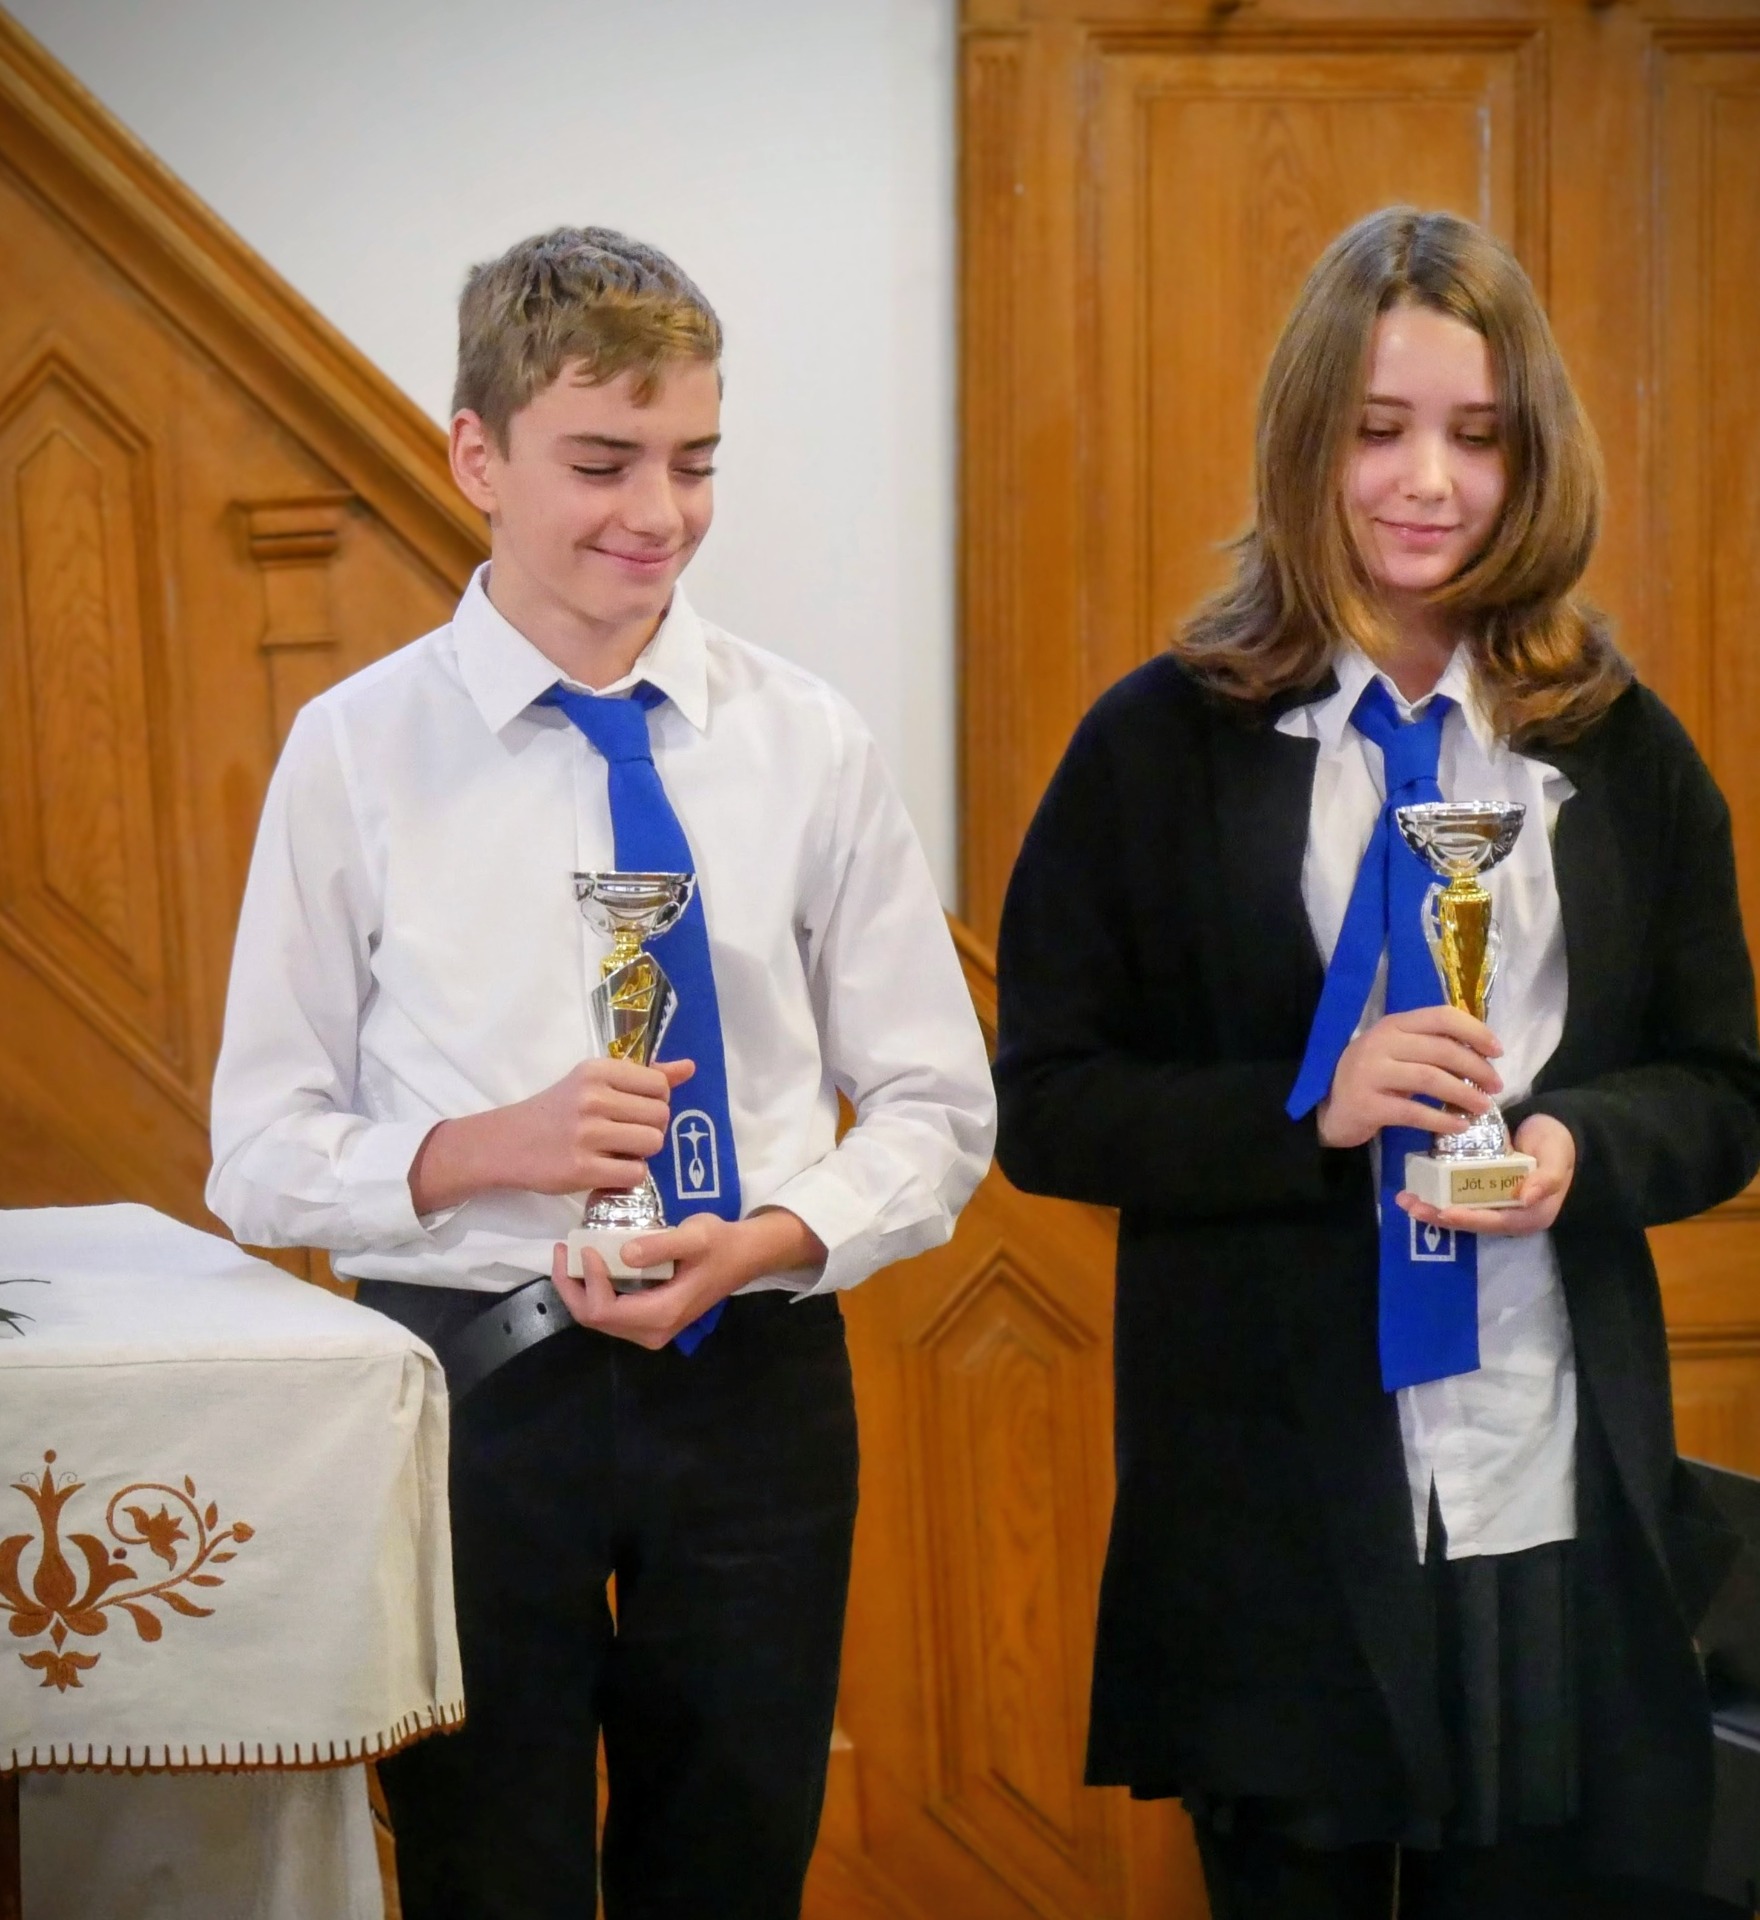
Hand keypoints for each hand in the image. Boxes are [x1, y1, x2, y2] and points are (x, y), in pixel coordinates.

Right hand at [409, 1057, 694, 1213]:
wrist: (507, 1143)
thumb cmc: (556, 1111)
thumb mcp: (594, 1082)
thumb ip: (643, 1075)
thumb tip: (689, 1068)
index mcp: (598, 1071)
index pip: (659, 1085)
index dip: (656, 1102)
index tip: (634, 1111)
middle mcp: (593, 1098)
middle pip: (661, 1116)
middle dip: (650, 1129)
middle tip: (626, 1135)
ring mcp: (587, 1134)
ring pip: (652, 1144)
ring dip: (641, 1153)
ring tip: (617, 1152)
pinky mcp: (582, 1168)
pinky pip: (635, 1173)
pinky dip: (627, 1176)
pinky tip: (608, 1169)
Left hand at [549, 1208, 827, 1350]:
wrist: (744, 1255)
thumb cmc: (721, 1244)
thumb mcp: (694, 1236)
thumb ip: (660, 1245)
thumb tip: (622, 1254)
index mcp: (660, 1314)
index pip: (603, 1310)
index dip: (586, 1281)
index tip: (585, 1245)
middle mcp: (651, 1331)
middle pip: (593, 1319)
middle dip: (571, 1286)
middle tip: (563, 1250)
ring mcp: (649, 1328)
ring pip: (598, 1318)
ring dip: (579, 1288)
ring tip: (571, 1253)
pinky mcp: (649, 1319)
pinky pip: (610, 1312)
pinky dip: (594, 1289)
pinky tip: (591, 1264)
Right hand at [1316, 1007, 1502, 1150]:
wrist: (1330, 1109)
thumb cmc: (1374, 1079)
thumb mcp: (1398, 1053)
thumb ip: (1429, 1047)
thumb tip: (1481, 1054)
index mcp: (1393, 1025)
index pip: (1441, 1017)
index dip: (1475, 1032)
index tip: (1497, 1052)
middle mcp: (1381, 1044)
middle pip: (1441, 1050)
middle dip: (1476, 1069)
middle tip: (1496, 1087)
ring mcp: (1371, 1073)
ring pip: (1430, 1079)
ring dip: (1464, 1094)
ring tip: (1484, 1107)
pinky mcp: (1367, 1104)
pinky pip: (1413, 1112)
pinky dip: (1441, 1120)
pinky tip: (1459, 1126)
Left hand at [1397, 1112, 1575, 1238]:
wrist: (1551, 1129)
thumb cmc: (1556, 1145)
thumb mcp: (1557, 1158)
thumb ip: (1546, 1178)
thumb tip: (1527, 1198)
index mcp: (1530, 1215)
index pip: (1496, 1222)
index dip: (1469, 1219)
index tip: (1444, 1213)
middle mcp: (1509, 1215)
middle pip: (1472, 1221)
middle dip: (1441, 1216)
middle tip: (1412, 1207)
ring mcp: (1493, 1203)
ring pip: (1460, 1211)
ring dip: (1432, 1207)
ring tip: (1406, 1200)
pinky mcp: (1481, 1191)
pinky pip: (1458, 1197)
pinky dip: (1438, 1194)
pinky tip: (1415, 1188)